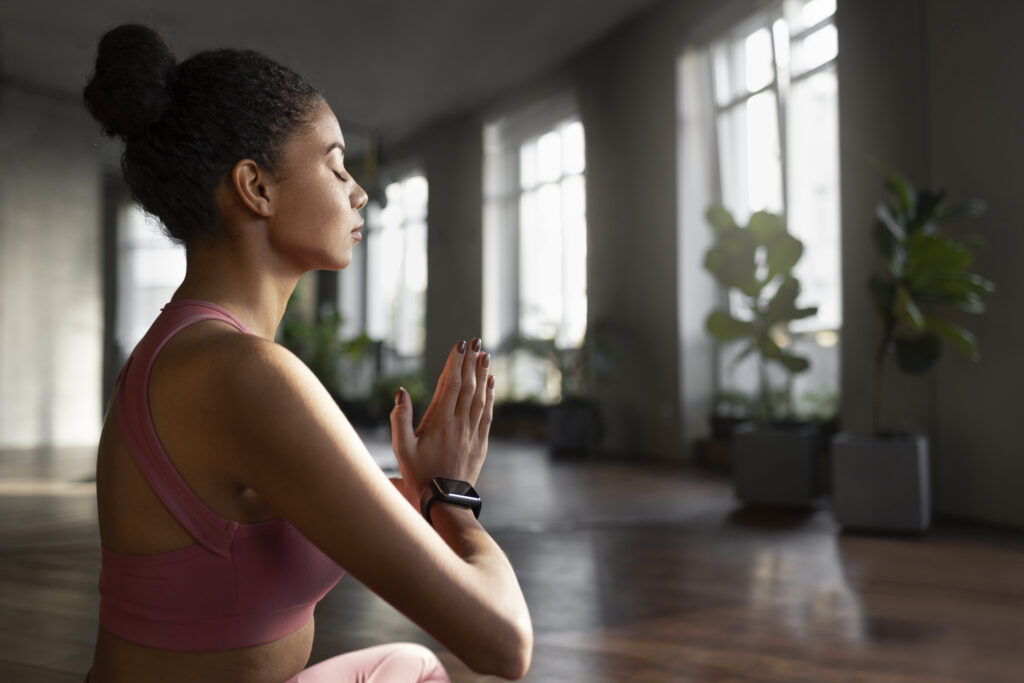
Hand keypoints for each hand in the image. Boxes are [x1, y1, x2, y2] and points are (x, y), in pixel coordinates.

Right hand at [390, 338, 493, 496]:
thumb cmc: (419, 474)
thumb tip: (402, 391)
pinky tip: (491, 382)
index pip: (450, 384)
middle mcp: (459, 423)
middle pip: (468, 385)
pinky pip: (488, 412)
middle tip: (475, 341)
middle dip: (471, 361)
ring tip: (485, 355)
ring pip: (480, 396)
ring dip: (483, 374)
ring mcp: (472, 432)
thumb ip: (400, 419)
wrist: (445, 500)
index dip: (455, 363)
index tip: (459, 345)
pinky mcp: (481, 441)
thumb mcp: (401, 448)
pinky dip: (490, 395)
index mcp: (440, 422)